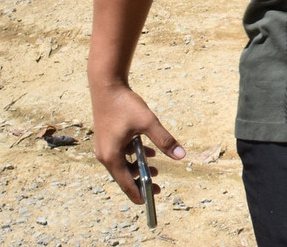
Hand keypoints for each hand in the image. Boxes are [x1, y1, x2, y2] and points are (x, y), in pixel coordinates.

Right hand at [90, 83, 186, 204]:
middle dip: (141, 181)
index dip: (139, 194)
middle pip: (123, 177)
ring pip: (123, 165)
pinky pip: (121, 154)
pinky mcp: (107, 138)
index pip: (126, 184)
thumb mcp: (148, 122)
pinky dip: (134, 156)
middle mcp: (105, 155)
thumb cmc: (125, 104)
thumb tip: (181, 156)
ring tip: (156, 169)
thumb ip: (164, 140)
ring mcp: (104, 147)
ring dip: (139, 168)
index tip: (150, 202)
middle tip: (158, 186)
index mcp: (111, 157)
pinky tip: (147, 151)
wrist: (106, 85)